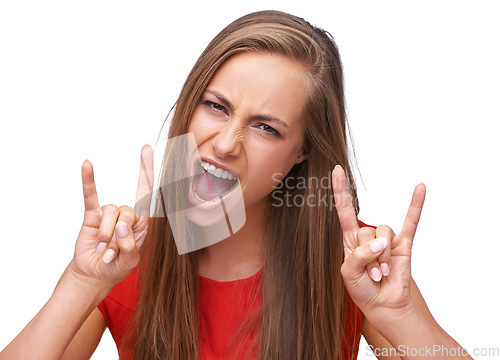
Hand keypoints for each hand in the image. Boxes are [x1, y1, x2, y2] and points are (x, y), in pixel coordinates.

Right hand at [69, 144, 153, 288]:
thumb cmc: (116, 267)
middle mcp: (127, 215)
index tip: (146, 149)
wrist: (95, 274)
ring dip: (106, 236)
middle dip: (119, 238)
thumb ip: (129, 246)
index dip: (147, 172)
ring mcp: (109, 214)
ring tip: (103, 251)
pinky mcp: (92, 215)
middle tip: (112, 254)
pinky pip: (90, 196)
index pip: (147, 194)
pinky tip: (87, 165)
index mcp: (142, 223)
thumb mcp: (129, 262)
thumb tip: (122, 225)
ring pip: (110, 213)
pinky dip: (88, 181)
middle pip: (128, 212)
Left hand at [332, 165, 425, 320]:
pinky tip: (420, 189)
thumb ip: (359, 255)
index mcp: (351, 240)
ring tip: (382, 273)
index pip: (345, 210)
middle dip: (368, 257)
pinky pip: (411, 222)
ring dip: (382, 258)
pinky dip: (416, 205)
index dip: (340, 190)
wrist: (383, 305)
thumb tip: (381, 242)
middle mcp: (368, 236)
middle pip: (366, 231)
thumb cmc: (362, 289)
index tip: (336, 170)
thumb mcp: (349, 273)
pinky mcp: (404, 244)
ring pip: (383, 234)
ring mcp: (387, 239)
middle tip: (370, 275)